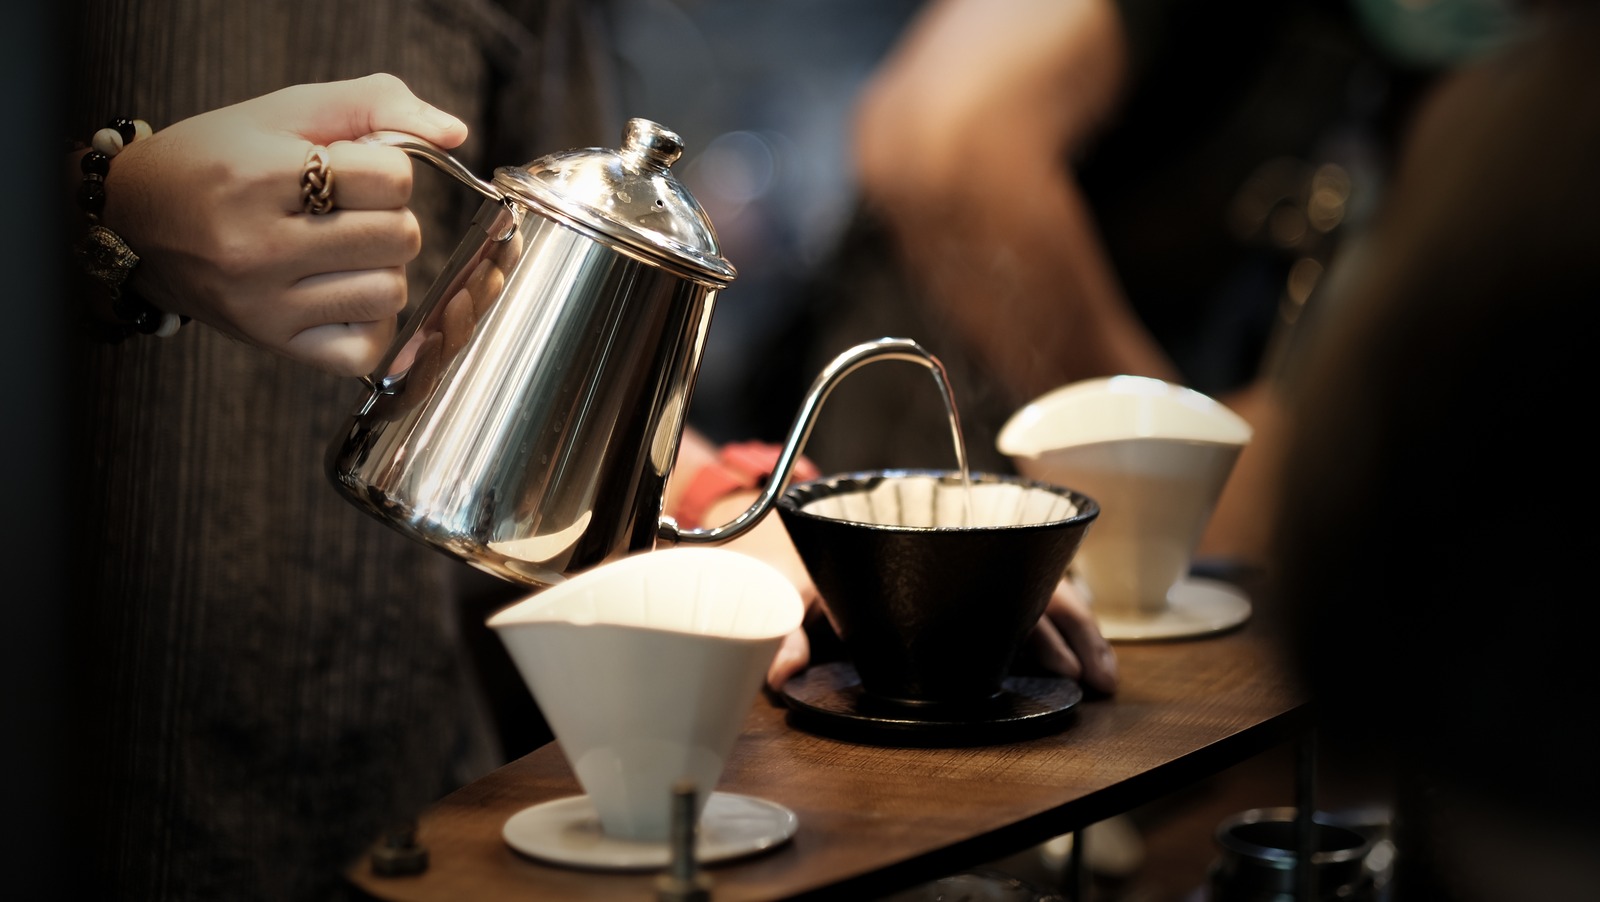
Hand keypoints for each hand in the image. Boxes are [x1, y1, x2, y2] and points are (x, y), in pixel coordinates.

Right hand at [100, 73, 468, 374]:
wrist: (138, 218)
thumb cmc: (223, 158)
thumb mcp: (288, 110)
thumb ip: (377, 104)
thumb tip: (454, 135)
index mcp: (261, 175)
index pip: (392, 178)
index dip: (389, 169)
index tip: (355, 171)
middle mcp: (257, 245)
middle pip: (399, 237)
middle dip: (390, 217)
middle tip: (352, 212)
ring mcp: (263, 303)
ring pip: (389, 292)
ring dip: (382, 269)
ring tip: (344, 251)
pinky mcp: (271, 341)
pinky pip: (363, 349)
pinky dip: (370, 322)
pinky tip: (343, 293)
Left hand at [766, 577, 1118, 694]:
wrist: (782, 537)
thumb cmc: (793, 558)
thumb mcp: (789, 586)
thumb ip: (786, 630)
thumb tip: (781, 672)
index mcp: (920, 546)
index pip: (994, 568)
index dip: (1038, 606)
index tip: (1066, 654)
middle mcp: (950, 560)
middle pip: (1028, 587)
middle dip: (1070, 632)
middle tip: (1098, 678)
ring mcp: (957, 578)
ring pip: (1031, 600)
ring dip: (1068, 637)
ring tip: (1101, 678)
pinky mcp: (956, 600)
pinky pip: (1015, 610)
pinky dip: (1048, 637)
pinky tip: (1074, 666)